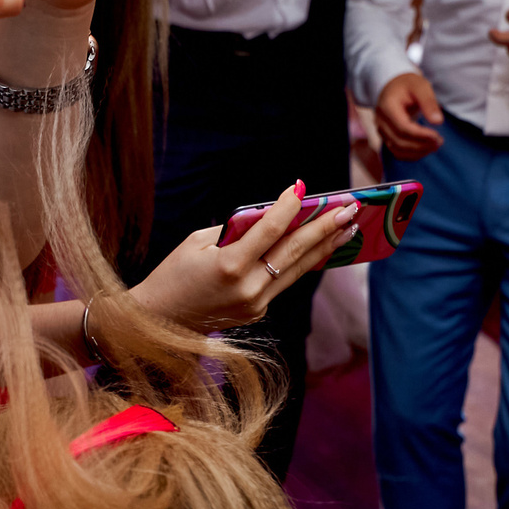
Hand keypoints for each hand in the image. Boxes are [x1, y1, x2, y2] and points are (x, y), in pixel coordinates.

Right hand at [130, 181, 360, 331]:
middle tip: (349, 208)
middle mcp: (248, 288)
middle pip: (294, 252)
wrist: (159, 321)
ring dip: (325, 246)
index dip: (288, 208)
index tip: (302, 188)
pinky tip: (319, 247)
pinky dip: (301, 262)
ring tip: (348, 228)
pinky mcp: (257, 313)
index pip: (269, 231)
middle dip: (324, 227)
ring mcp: (255, 305)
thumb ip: (235, 230)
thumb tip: (272, 217)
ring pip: (297, 269)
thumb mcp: (197, 242)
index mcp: (229, 266)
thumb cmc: (173, 274)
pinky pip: (282, 281)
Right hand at [374, 73, 444, 157]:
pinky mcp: (386, 137)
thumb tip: (438, 122)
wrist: (393, 87)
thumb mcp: (421, 86)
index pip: (402, 128)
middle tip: (440, 141)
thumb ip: (429, 103)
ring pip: (398, 150)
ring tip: (436, 145)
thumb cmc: (408, 85)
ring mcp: (382, 131)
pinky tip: (426, 148)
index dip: (420, 135)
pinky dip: (413, 154)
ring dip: (418, 152)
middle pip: (400, 141)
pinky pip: (398, 152)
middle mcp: (381, 121)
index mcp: (387, 107)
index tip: (437, 136)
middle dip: (421, 145)